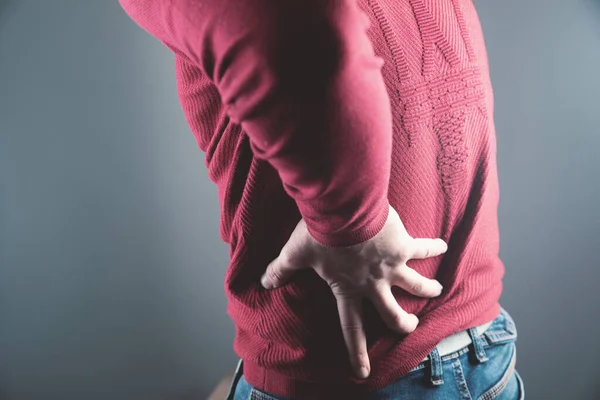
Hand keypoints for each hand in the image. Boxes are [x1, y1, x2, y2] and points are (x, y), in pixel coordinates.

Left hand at [260, 204, 446, 379]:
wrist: (343, 208)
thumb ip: (281, 269)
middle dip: (403, 324)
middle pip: (393, 314)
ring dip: (427, 290)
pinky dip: (435, 248)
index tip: (361, 373)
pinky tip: (444, 246)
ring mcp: (391, 266)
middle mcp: (373, 284)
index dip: (356, 352)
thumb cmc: (319, 232)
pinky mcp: (403, 246)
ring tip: (436, 291)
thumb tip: (262, 282)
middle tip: (408, 326)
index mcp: (347, 289)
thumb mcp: (296, 253)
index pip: (352, 328)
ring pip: (416, 286)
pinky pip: (424, 248)